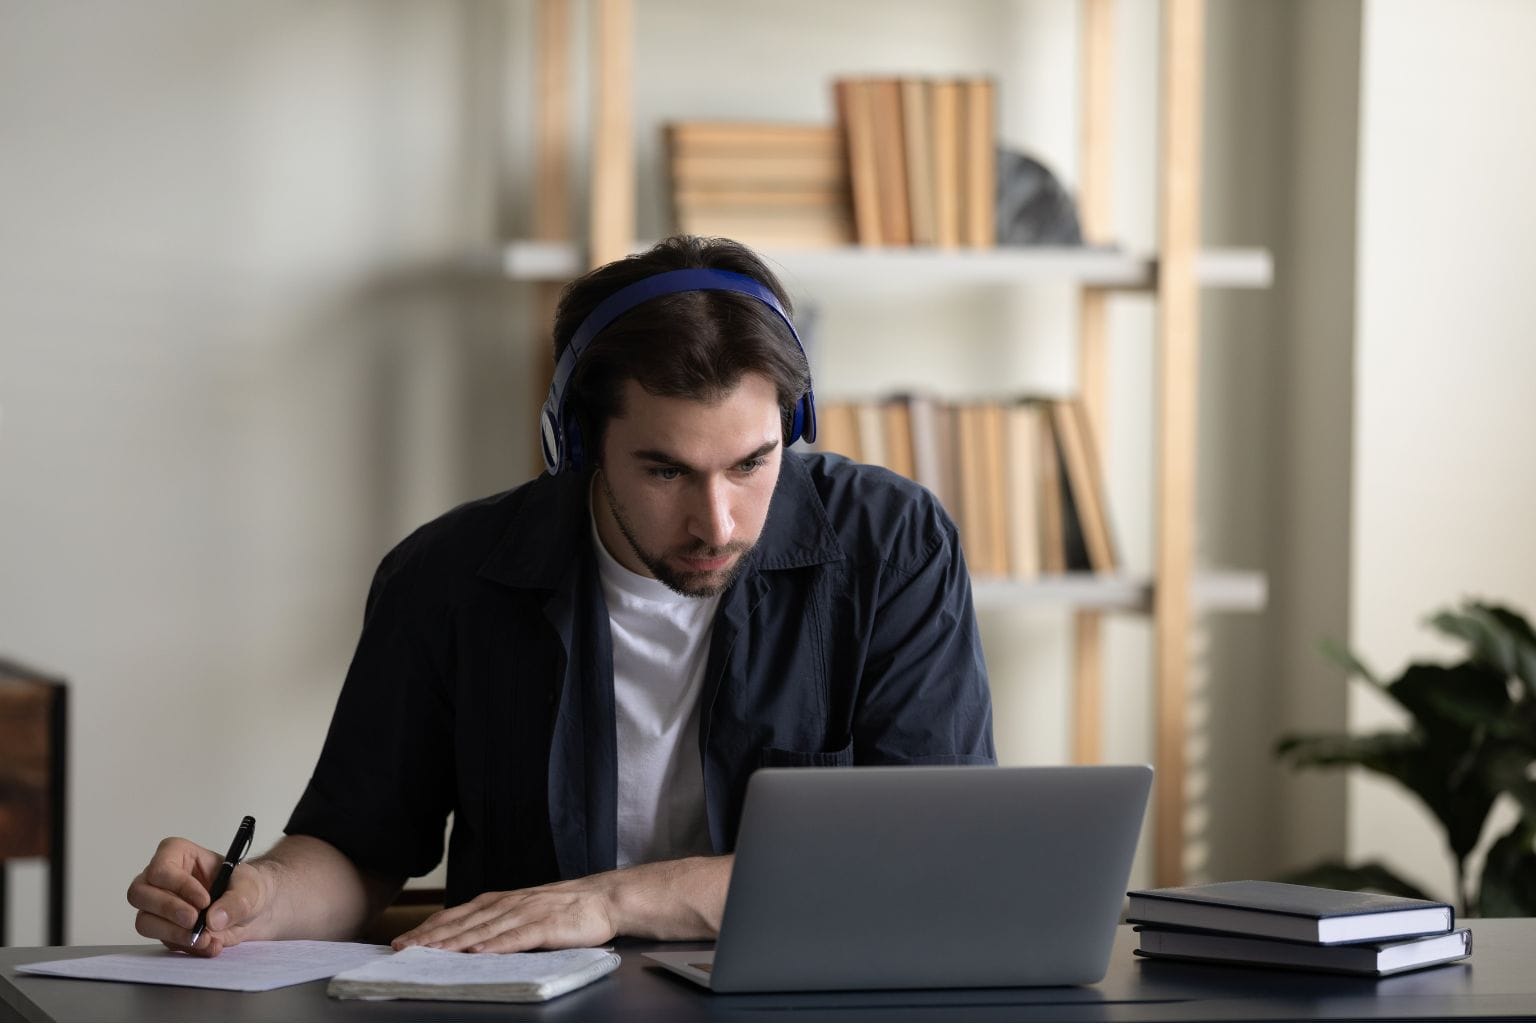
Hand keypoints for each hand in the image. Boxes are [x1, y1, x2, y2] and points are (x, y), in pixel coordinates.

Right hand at [126, 837, 270, 956]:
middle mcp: (160, 879)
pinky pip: (164, 941)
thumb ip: (235, 901)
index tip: (205, 900)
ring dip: (173, 933)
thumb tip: (213, 919)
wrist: (253, 912)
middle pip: (140, 893)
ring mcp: (158, 906)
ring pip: (144, 921)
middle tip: (195, 921)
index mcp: (177, 854)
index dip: (179, 885)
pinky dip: (187, 946)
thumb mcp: (250, 888)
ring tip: (205, 938)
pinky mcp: (164, 929)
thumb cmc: (246, 887)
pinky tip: (210, 944)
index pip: (161, 868)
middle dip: (168, 910)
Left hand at [392, 875, 617, 953]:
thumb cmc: (566, 908)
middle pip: (464, 922)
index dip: (430, 927)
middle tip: (403, 949)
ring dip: (455, 942)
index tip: (405, 940)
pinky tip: (480, 953)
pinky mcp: (547, 926)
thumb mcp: (525, 910)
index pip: (458, 914)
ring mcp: (528, 914)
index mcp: (502, 901)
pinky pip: (518, 937)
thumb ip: (499, 922)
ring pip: (485, 930)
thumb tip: (468, 940)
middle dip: (431, 936)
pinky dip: (497, 945)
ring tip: (431, 953)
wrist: (605, 898)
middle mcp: (510, 904)